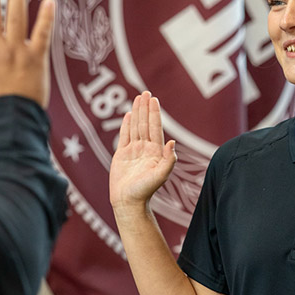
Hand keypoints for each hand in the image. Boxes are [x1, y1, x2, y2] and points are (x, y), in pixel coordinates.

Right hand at [109, 92, 176, 218]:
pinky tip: (128, 115)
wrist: (128, 202)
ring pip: (135, 127)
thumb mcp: (161, 176)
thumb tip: (173, 142)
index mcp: (155, 151)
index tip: (154, 99)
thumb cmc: (145, 191)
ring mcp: (133, 151)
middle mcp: (145, 148)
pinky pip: (124, 136)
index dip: (154, 113)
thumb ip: (168, 160)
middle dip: (146, 108)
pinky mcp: (121, 155)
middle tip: (146, 92)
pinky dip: (126, 125)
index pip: (155, 128)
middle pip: (145, 124)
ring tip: (138, 98)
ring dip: (137, 112)